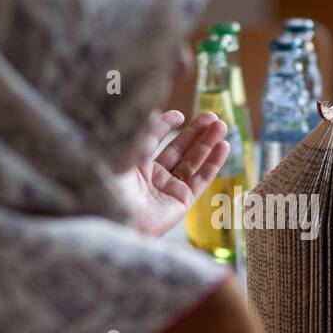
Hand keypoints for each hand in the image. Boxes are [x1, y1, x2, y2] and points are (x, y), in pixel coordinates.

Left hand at [114, 111, 228, 238]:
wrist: (114, 218)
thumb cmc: (109, 186)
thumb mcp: (122, 153)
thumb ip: (141, 135)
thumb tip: (152, 114)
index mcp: (133, 164)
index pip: (153, 140)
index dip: (166, 126)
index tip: (179, 115)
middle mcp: (152, 176)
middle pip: (179, 149)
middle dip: (196, 132)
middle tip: (212, 116)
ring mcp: (168, 188)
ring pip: (193, 161)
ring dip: (208, 143)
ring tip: (222, 125)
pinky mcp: (182, 201)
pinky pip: (201, 178)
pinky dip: (213, 162)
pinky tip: (223, 146)